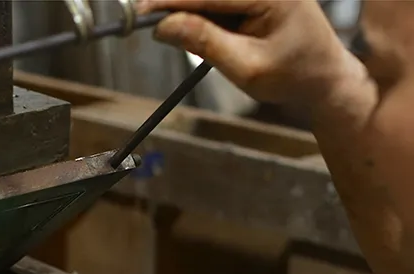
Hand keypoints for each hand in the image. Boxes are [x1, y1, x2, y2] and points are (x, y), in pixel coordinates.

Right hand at [137, 0, 360, 113]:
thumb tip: (164, 25)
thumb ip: (206, 43)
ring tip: (167, 25)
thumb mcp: (246, 68)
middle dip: (174, 3)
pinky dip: (198, 11)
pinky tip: (187, 24)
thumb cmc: (292, 76)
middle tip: (141, 17)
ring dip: (185, 9)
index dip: (168, 1)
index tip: (138, 11)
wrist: (323, 77)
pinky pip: (216, 0)